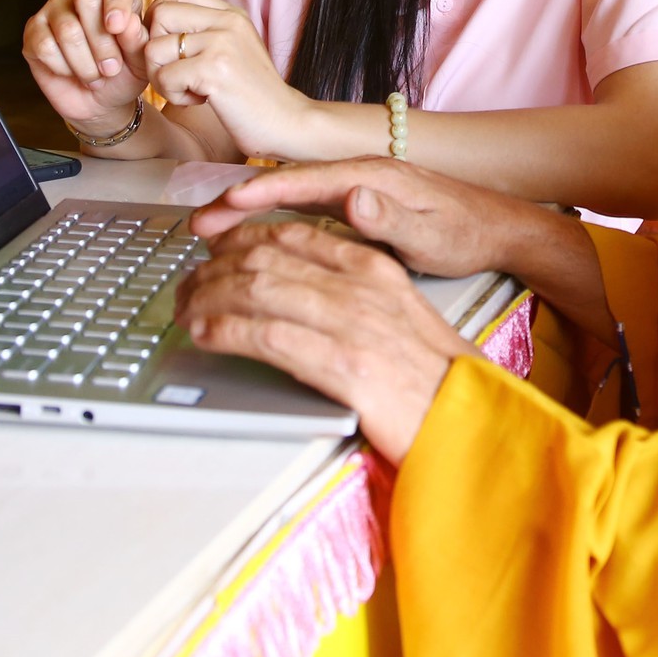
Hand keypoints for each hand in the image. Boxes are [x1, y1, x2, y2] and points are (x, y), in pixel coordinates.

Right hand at [22, 0, 152, 132]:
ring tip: (94, 77)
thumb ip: (137, 40)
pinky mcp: (34, 31)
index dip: (117, 2)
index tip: (117, 28)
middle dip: (101, 42)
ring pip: (67, 28)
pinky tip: (70, 73)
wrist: (100, 102)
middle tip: (111, 69)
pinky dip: (62, 67)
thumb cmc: (123, 74)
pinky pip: (45, 46)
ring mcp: (54, 11)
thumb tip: (128, 23)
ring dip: (84, 63)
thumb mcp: (140, 61)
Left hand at [146, 0, 330, 159]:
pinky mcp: (214, 70)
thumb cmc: (254, 94)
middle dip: (154, 49)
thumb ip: (206, 31)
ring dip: (161, 76)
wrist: (287, 123)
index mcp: (231, 14)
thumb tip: (156, 20)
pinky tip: (200, 101)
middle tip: (176, 73)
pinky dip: (174, 96)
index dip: (160, 20)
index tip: (173, 49)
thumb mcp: (235, 50)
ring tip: (189, 89)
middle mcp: (227, 21)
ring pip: (153, 48)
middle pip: (158, 14)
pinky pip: (164, 77)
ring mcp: (222, 43)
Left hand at [175, 214, 477, 459]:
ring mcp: (351, 325)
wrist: (472, 421)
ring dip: (208, 299)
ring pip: (257, 291)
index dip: (242, 237)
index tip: (214, 249)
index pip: (293, 235)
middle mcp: (360, 287)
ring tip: (185, 311)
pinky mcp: (343, 367)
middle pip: (266, 259)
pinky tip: (204, 335)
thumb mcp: (398, 315)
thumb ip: (352, 294)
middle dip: (214, 270)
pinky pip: (266, 337)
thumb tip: (297, 290)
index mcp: (374, 269)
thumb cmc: (435, 378)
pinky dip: (225, 332)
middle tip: (188, 285)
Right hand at [198, 160, 617, 364]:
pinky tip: (255, 237)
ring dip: (250, 212)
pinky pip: (305, 209)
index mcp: (371, 176)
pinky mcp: (359, 204)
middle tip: (197, 224)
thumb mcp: (433, 234)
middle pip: (287, 185)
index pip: (304, 180)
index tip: (223, 205)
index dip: (260, 192)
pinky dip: (273, 219)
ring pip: (292, 197)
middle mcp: (358, 174)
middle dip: (238, 202)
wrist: (499, 227)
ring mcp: (357, 187)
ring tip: (210, 233)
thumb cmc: (468, 232)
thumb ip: (392, 220)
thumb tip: (353, 200)